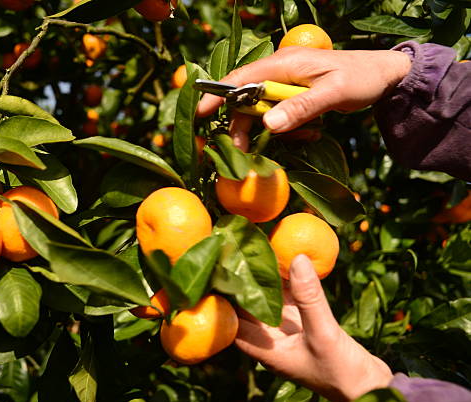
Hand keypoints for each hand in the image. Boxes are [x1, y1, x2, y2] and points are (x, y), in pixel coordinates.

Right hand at [197, 47, 411, 133]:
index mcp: (283, 63)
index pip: (240, 78)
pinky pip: (279, 116)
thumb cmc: (361, 77)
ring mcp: (287, 84)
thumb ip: (300, 107)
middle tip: (243, 152)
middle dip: (242, 125)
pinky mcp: (294, 96)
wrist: (386, 75)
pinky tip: (310, 132)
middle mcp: (280, 72)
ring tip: (294, 140)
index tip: (200, 114)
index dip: (218, 95)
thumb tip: (267, 124)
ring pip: (261, 111)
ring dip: (268, 131)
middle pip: (245, 99)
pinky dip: (287, 129)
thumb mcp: (333, 92)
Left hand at [235, 255, 392, 401]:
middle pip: (250, 307)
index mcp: (266, 350)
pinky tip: (288, 260)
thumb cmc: (342, 371)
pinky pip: (291, 300)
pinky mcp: (304, 325)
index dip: (227, 297)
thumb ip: (309, 297)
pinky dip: (289, 283)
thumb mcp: (323, 332)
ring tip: (262, 248)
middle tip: (243, 250)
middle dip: (246, 281)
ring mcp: (288, 332)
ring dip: (268, 279)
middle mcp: (272, 340)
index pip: (234, 322)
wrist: (371, 389)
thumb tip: (296, 258)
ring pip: (270, 301)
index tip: (226, 269)